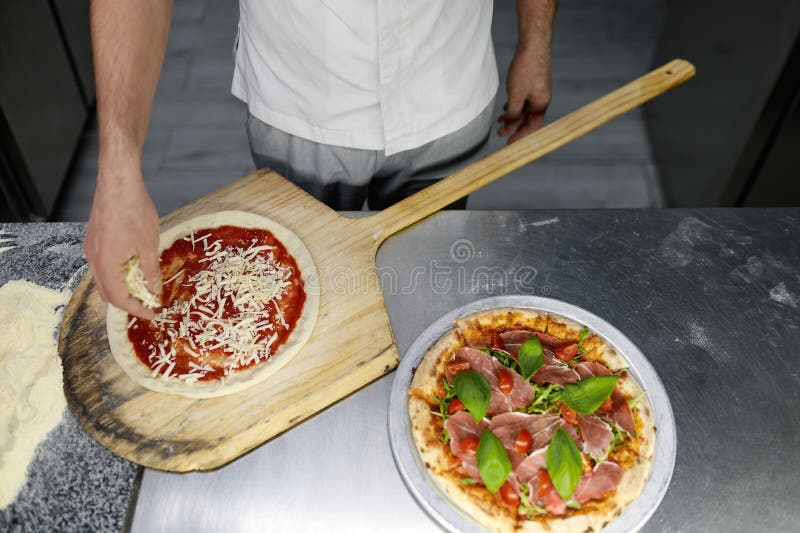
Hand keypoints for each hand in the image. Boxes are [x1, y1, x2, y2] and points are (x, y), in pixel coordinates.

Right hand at [84, 164, 160, 318]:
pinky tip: (134, 267)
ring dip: (122, 287)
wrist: (118, 181)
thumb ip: (151, 271)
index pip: (118, 298)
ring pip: (103, 279)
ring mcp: (90, 249)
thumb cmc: (134, 209)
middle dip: (127, 302)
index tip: (151, 313)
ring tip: (144, 287)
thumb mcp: (149, 244)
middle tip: (148, 304)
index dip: (136, 309)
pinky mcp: (93, 240)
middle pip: (107, 293)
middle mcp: (93, 259)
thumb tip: (155, 290)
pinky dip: (117, 273)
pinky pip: (102, 265)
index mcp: (106, 264)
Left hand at [497, 45, 551, 144]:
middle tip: (501, 135)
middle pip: (528, 120)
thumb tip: (509, 129)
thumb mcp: (516, 95)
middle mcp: (541, 99)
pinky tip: (505, 107)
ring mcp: (537, 91)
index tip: (509, 144)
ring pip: (524, 110)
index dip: (520, 137)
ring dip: (513, 117)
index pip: (532, 127)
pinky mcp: (532, 84)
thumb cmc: (526, 69)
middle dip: (515, 128)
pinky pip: (523, 100)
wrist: (532, 45)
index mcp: (541, 104)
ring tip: (499, 123)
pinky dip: (514, 106)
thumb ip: (513, 114)